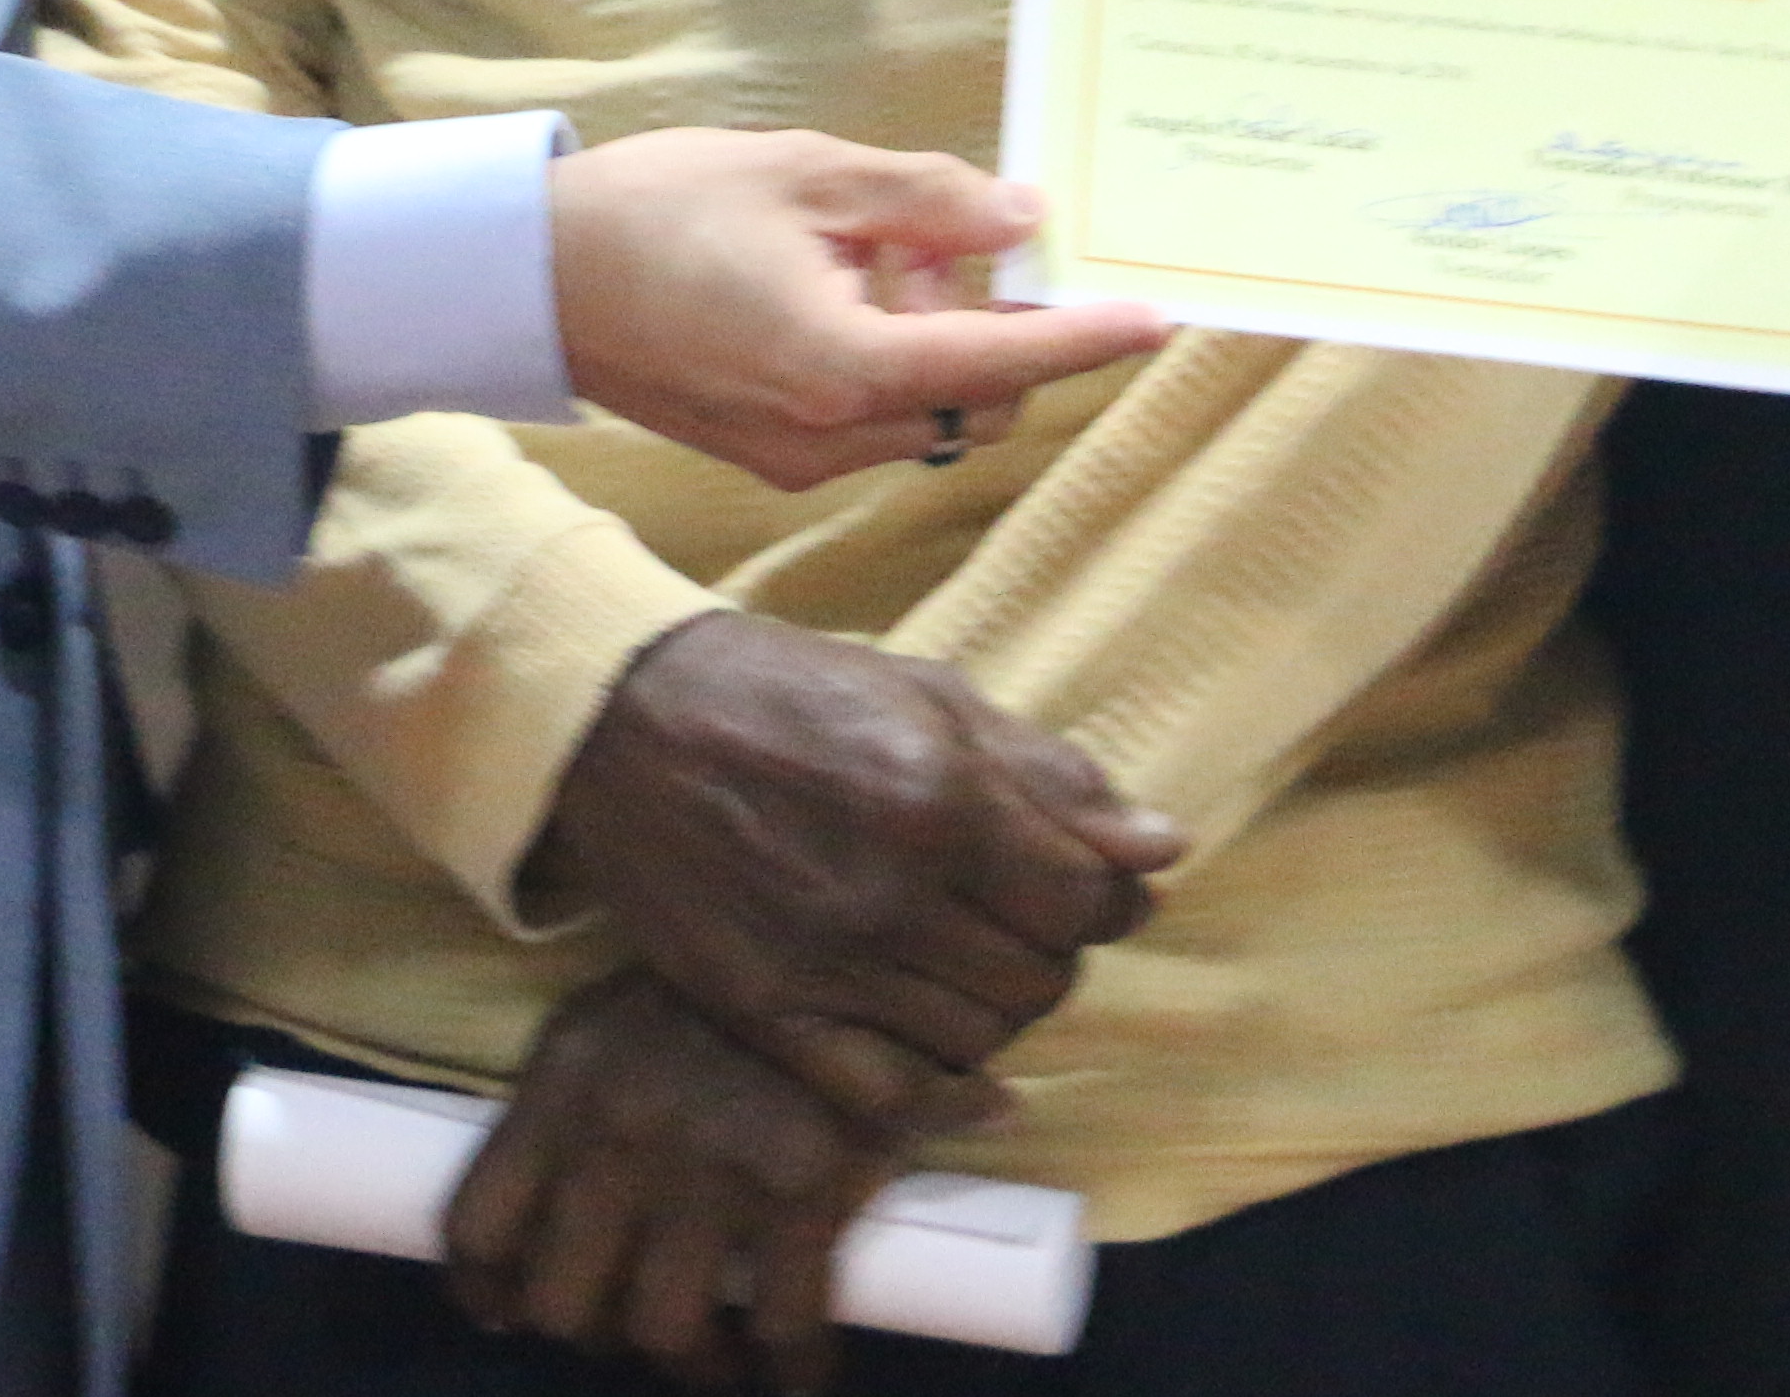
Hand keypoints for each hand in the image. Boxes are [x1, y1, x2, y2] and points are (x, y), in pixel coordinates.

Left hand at [449, 967, 897, 1393]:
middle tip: (631, 1324)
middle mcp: (620, 1130)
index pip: (479, 1223)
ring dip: (688, 1362)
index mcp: (564, 1080)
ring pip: (660, 1330)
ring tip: (716, 1360)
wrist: (855, 933)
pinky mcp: (802, 1188)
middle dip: (595, 1331)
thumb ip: (571, 1112)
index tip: (510, 1312)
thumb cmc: (726, 986)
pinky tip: (795, 1375)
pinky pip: (782, 1327)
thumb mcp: (617, 1020)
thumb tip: (531, 1237)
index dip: (487, 1290)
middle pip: (562, 1301)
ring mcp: (711, 1165)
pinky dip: (789, 1369)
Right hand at [541, 612, 1178, 1130]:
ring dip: (1002, 1008)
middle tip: (1028, 915)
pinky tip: (979, 1082)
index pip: (1087, 898)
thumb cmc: (788, 690)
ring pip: (980, 1038)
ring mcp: (826, 962)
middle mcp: (891, 891)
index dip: (1112, 896)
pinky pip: (889, 1096)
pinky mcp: (767, 1011)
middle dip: (1056, 948)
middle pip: (1041, 976)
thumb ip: (1052, 775)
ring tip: (978, 961)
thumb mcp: (931, 695)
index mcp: (941, 797)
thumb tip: (1161, 847)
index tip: (1100, 883)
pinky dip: (951, 1100)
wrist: (627, 719)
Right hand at [545, 130, 1169, 488]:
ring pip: (926, 415)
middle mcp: (829, 436)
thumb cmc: (657, 208)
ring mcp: (794, 459)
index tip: (1159, 317)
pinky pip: (869, 420)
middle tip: (946, 240)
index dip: (1088, 337)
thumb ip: (925, 199)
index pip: (1005, 359)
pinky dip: (888, 363)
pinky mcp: (765, 455)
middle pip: (978, 401)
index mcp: (843, 364)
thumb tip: (1025, 219)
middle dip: (999, 328)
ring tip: (878, 252)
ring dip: (941, 345)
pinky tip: (837, 286)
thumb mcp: (804, 171)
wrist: (524, 277)